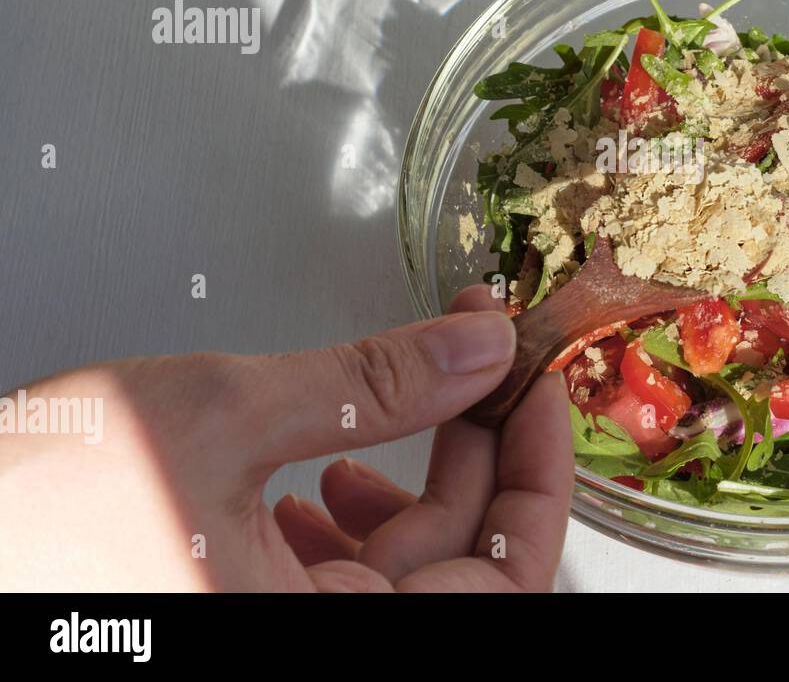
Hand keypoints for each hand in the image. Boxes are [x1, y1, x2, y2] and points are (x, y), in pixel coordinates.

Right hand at [0, 286, 571, 591]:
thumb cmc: (38, 507)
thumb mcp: (222, 414)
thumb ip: (369, 383)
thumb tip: (479, 352)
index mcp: (314, 631)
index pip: (504, 577)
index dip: (538, 477)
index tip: (540, 387)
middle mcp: (307, 636)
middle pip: (457, 553)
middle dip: (472, 442)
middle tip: (474, 355)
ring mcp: (277, 623)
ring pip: (402, 554)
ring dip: (414, 469)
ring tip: (399, 397)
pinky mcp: (246, 607)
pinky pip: (340, 567)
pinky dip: (349, 508)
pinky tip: (324, 463)